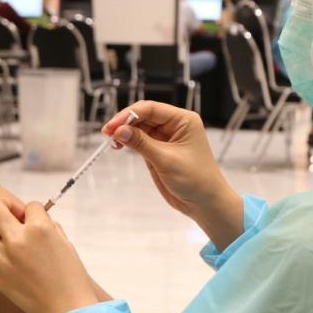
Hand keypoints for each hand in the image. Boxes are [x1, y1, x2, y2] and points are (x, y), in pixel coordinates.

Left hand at [0, 199, 98, 312]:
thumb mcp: (65, 244)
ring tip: (1, 238)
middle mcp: (17, 239)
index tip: (36, 222)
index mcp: (39, 228)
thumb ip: (48, 226)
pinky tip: (1, 257)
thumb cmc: (71, 277)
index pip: (30, 205)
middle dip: (3, 207)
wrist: (65, 310)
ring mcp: (2, 258)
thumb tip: (33, 219)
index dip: (34, 212)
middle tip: (11, 219)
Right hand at [103, 103, 244, 248]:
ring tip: (111, 141)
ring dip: (125, 132)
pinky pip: (141, 141)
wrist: (205, 203)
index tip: (112, 126)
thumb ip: (141, 143)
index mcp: (183, 120)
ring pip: (140, 128)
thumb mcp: (166, 160)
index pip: (151, 109)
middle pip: (144, 116)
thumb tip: (119, 131)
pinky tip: (119, 146)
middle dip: (125, 122)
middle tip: (107, 133)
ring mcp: (166, 138)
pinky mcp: (159, 151)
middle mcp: (174, 125)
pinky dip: (129, 142)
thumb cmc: (195, 179)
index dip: (129, 114)